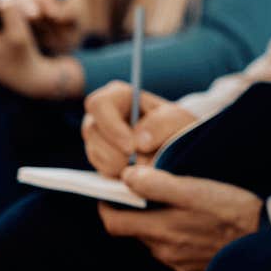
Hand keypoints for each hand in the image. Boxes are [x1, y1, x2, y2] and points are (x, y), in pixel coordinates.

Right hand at [83, 80, 197, 178]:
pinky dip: (119, 174)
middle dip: (115, 152)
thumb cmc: (176, 126)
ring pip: (94, 153)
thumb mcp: (177, 119)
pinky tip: (135, 169)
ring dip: (118, 164)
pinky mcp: (100, 158)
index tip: (131, 148)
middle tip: (138, 162)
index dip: (111, 127)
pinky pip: (100, 169)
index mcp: (118, 96)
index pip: (98, 104)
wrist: (178, 146)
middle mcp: (102, 115)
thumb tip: (138, 143)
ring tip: (142, 164)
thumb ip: (162, 124)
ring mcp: (97, 137)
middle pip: (92, 131)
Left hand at [99, 167, 260, 270]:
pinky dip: (179, 238)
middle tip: (149, 195)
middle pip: (137, 233)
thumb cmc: (232, 212)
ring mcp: (180, 263)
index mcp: (159, 230)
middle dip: (138, 214)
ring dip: (161, 226)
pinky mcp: (196, 269)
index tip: (109, 195)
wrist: (265, 239)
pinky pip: (177, 253)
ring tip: (180, 207)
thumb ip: (158, 183)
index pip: (114, 224)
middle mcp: (164, 252)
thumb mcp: (195, 189)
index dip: (107, 208)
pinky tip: (199, 226)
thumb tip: (127, 176)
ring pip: (158, 242)